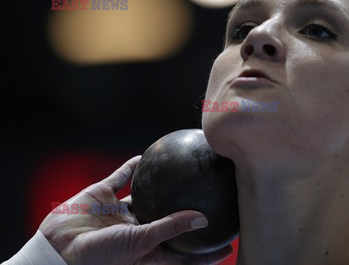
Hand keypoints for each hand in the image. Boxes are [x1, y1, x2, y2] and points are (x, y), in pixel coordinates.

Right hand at [39, 155, 232, 264]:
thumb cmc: (98, 257)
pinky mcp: (102, 196)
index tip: (229, 239)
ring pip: (146, 194)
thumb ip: (171, 228)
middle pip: (169, 219)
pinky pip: (121, 177)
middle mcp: (137, 230)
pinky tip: (147, 155)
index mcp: (148, 250)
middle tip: (212, 195)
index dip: (207, 249)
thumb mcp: (140, 244)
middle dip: (188, 211)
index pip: (185, 252)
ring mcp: (119, 213)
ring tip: (182, 168)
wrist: (56, 249)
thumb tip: (204, 219)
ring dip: (161, 183)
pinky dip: (132, 167)